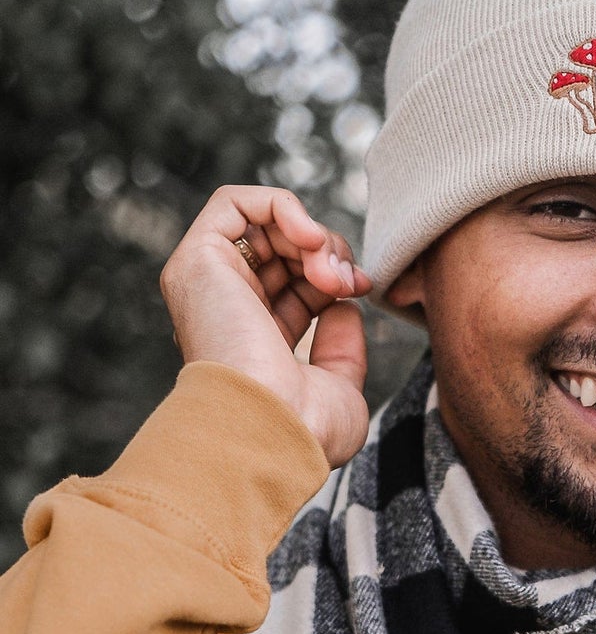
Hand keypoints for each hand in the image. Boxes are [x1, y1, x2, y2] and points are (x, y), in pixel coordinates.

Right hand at [161, 186, 372, 467]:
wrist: (272, 432)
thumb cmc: (305, 430)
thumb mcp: (339, 386)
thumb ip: (340, 344)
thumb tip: (342, 306)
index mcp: (255, 338)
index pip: (296, 282)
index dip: (334, 272)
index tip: (361, 287)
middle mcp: (227, 308)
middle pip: (283, 248)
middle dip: (329, 251)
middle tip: (348, 280)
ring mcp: (208, 283)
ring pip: (264, 223)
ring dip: (313, 235)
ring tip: (330, 270)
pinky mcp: (197, 260)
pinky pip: (235, 201)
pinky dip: (282, 207)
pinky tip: (310, 239)